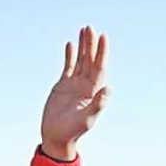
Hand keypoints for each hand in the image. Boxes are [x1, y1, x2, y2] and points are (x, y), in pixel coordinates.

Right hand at [41, 27, 108, 159]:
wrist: (57, 137)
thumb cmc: (73, 131)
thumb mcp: (86, 119)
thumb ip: (98, 105)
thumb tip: (109, 89)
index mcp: (93, 92)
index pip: (99, 68)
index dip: (102, 52)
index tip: (103, 37)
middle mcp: (86, 86)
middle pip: (90, 61)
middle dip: (91, 45)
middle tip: (91, 28)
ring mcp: (74, 85)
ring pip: (80, 61)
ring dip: (82, 47)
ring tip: (84, 30)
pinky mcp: (62, 86)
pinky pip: (68, 67)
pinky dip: (70, 56)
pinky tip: (71, 44)